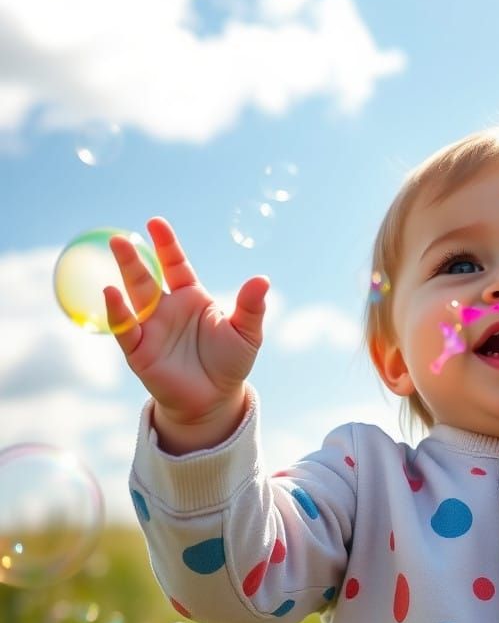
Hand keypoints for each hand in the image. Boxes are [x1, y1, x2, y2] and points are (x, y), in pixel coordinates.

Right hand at [105, 217, 268, 448]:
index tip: (155, 222)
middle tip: (120, 236)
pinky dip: (117, 312)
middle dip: (134, 256)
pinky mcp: (139, 351)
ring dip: (125, 273)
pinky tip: (111, 294)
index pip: (175, 265)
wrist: (215, 399)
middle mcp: (167, 309)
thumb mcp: (246, 333)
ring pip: (133, 296)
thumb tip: (262, 279)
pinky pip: (125, 328)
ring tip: (117, 248)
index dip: (166, 245)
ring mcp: (151, 328)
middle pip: (147, 277)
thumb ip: (251, 307)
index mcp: (192, 298)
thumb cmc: (230, 362)